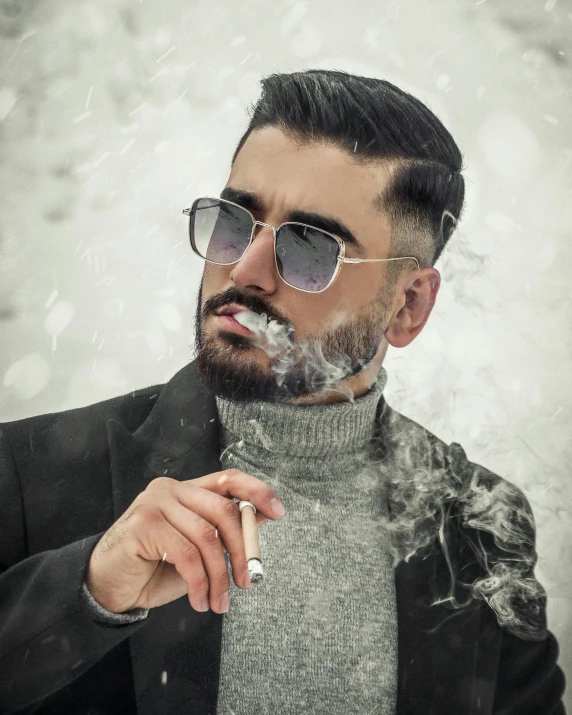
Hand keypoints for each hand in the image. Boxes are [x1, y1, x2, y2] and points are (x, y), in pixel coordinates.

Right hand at [85, 468, 285, 614]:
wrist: (111, 587)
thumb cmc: (157, 568)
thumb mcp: (199, 549)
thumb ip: (225, 532)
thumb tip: (264, 518)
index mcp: (189, 490)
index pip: (229, 478)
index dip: (256, 491)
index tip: (279, 511)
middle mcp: (172, 489)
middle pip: (223, 510)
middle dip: (243, 548)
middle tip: (249, 581)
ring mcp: (155, 503)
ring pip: (206, 536)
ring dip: (220, 576)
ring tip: (220, 602)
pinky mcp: (142, 524)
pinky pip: (185, 554)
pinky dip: (200, 583)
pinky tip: (200, 601)